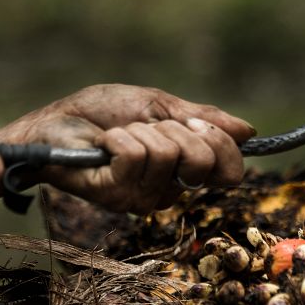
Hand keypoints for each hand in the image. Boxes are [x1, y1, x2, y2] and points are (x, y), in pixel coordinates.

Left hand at [0, 84, 255, 212]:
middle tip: (150, 126)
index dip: (220, 144)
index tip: (194, 121)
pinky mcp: (117, 197)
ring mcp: (144, 198)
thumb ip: (202, 118)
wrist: (55, 122)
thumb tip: (249, 131)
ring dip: (142, 131)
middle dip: (178, 130)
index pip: (229, 172)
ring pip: (168, 156)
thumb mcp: (159, 106)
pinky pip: (136, 157)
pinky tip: (104, 144)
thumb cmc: (102, 113)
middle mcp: (170, 191)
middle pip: (204, 163)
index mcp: (184, 171)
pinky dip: (119, 138)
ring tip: (120, 134)